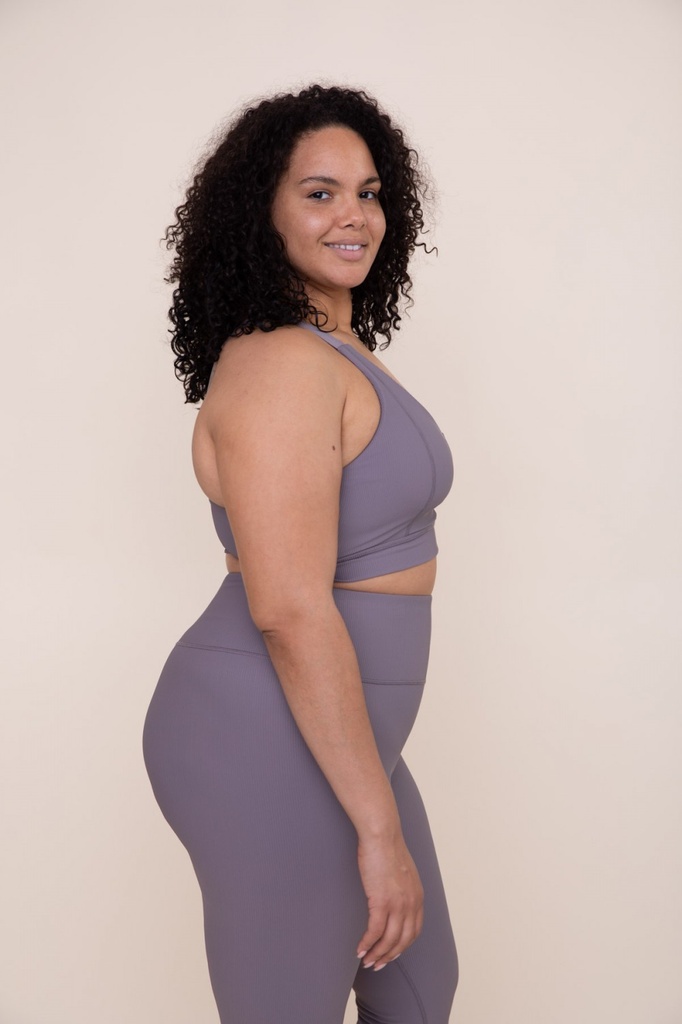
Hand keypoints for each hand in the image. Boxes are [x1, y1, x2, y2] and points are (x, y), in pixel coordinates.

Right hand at [356, 832, 423, 969]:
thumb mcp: (404, 871)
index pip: (414, 930)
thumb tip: (394, 895)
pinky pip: (375, 931)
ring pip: (389, 940)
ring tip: (367, 961)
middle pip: (403, 940)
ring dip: (377, 954)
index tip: (392, 953)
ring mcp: (398, 904)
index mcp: (417, 896)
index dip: (403, 945)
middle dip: (390, 956)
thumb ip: (403, 886)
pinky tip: (360, 949)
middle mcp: (411, 903)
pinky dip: (368, 943)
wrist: (382, 835)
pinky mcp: (381, 901)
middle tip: (377, 964)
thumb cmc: (387, 847)